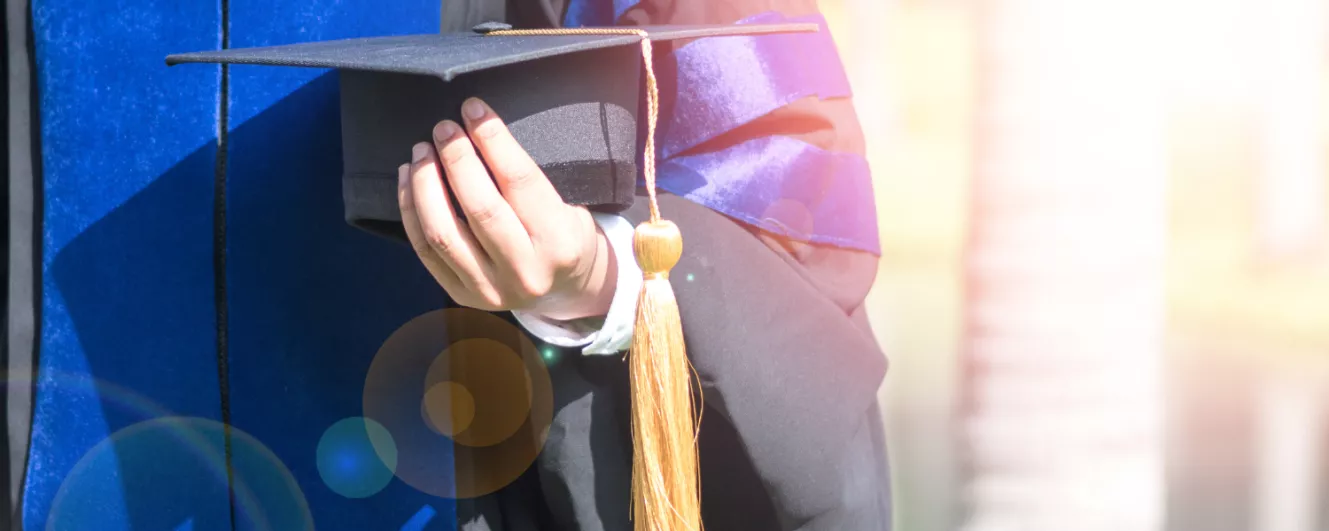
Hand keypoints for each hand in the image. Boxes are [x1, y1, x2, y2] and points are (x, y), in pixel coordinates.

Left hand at [398, 98, 615, 320]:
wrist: (564, 288)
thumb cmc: (563, 234)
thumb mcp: (568, 206)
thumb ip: (527, 181)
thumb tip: (478, 129)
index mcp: (559, 242)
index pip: (519, 181)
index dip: (492, 139)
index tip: (474, 109)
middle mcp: (525, 271)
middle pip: (479, 207)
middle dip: (456, 158)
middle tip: (443, 128)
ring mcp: (490, 289)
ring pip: (443, 232)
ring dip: (426, 184)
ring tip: (421, 151)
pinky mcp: (462, 295)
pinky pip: (424, 250)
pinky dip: (411, 209)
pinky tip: (409, 179)